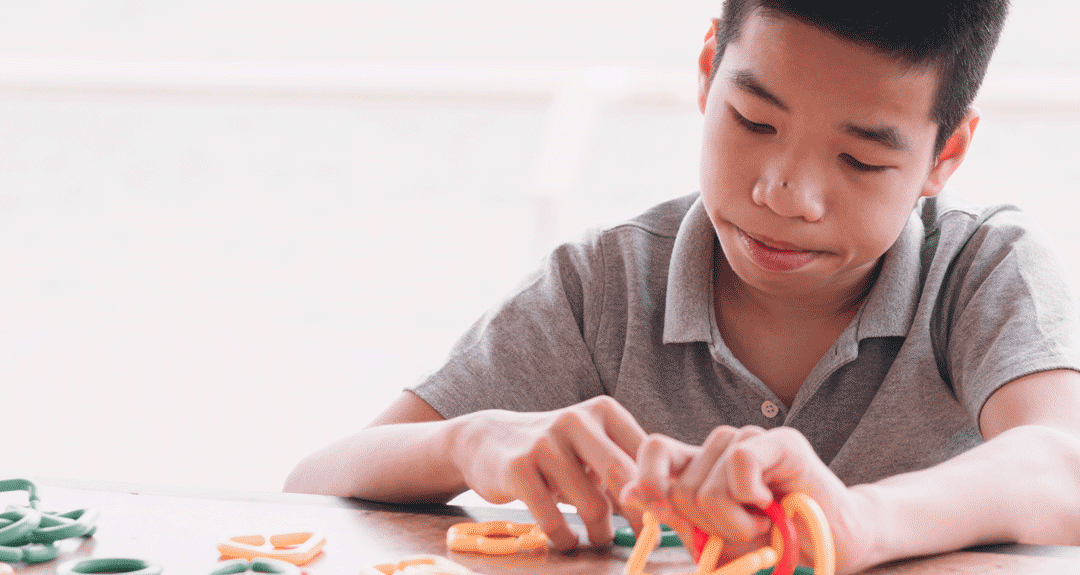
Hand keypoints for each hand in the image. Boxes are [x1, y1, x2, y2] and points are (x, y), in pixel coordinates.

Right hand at [448, 396, 646, 549]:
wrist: (489, 439)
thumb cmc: (554, 449)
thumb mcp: (591, 446)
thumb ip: (624, 469)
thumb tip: (664, 508)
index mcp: (602, 411)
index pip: (643, 453)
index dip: (659, 489)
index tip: (666, 517)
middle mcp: (574, 420)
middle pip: (622, 475)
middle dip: (639, 513)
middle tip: (645, 537)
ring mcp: (544, 443)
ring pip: (591, 504)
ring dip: (600, 532)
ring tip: (600, 538)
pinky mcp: (518, 469)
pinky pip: (554, 518)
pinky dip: (566, 538)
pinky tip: (568, 540)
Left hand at [621, 426, 875, 574]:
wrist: (832, 544)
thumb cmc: (772, 542)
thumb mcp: (713, 536)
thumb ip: (673, 514)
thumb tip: (628, 493)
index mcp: (700, 464)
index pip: (653, 450)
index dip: (646, 480)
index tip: (660, 512)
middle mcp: (721, 446)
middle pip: (681, 486)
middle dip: (708, 524)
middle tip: (744, 530)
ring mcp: (751, 438)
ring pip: (708, 484)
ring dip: (734, 520)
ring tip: (763, 522)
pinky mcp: (782, 442)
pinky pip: (740, 463)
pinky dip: (749, 497)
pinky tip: (771, 507)